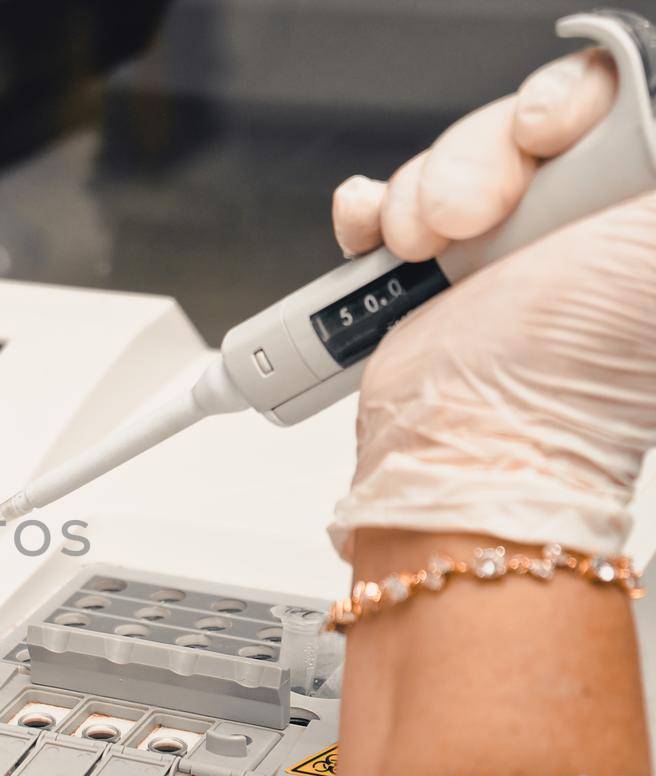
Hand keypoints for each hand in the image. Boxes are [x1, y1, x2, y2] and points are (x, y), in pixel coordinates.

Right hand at [327, 48, 655, 557]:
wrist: (466, 455)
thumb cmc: (574, 381)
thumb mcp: (649, 247)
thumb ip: (647, 160)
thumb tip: (640, 116)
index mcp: (633, 208)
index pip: (606, 100)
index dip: (564, 104)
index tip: (544, 140)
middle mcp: (574, 221)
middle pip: (518, 123)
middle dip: (481, 158)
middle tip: (473, 219)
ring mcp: (496, 246)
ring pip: (448, 159)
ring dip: (419, 195)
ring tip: (422, 251)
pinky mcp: (424, 271)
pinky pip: (386, 200)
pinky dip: (369, 211)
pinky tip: (377, 242)